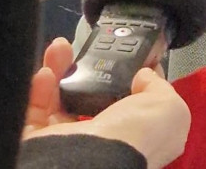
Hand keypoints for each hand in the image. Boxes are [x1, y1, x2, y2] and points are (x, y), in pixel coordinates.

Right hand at [25, 49, 189, 168]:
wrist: (92, 160)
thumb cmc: (137, 135)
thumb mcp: (169, 107)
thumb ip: (159, 87)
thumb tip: (144, 75)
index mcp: (138, 135)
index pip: (132, 105)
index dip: (127, 79)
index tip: (121, 55)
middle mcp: (104, 140)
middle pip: (93, 97)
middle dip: (89, 70)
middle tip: (87, 49)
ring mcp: (71, 141)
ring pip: (62, 100)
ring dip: (61, 70)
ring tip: (61, 48)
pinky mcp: (41, 141)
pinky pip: (36, 111)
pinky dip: (40, 89)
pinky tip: (46, 72)